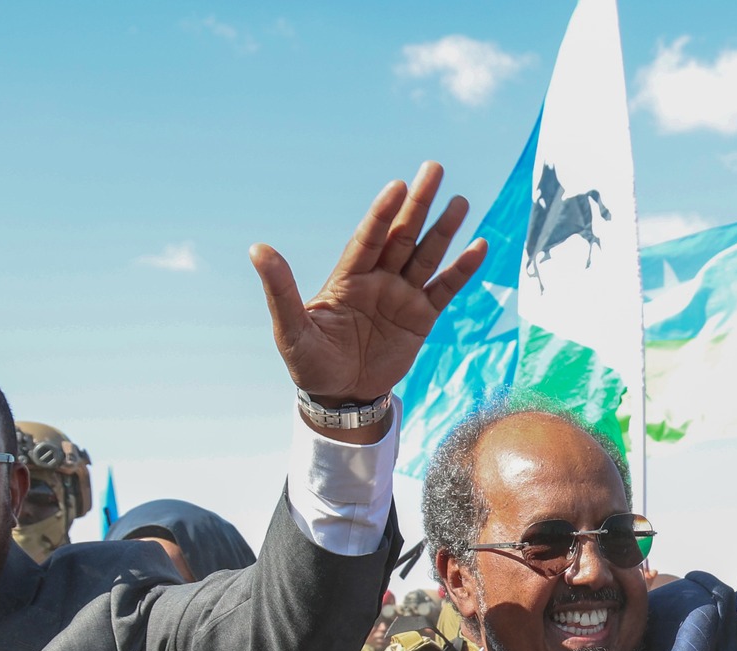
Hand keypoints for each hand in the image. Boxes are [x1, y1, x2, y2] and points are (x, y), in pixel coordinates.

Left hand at [250, 161, 487, 410]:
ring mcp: (401, 296)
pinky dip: (462, 270)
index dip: (382, 214)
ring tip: (461, 201)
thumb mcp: (291, 329)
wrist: (340, 396)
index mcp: (347, 277)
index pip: (368, 238)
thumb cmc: (310, 362)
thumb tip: (257, 249)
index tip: (397, 187)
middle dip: (418, 204)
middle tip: (434, 169)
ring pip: (426, 256)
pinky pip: (444, 289)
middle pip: (402, 235)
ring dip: (444, 230)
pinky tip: (479, 246)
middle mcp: (377, 279)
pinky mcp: (421, 318)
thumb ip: (280, 290)